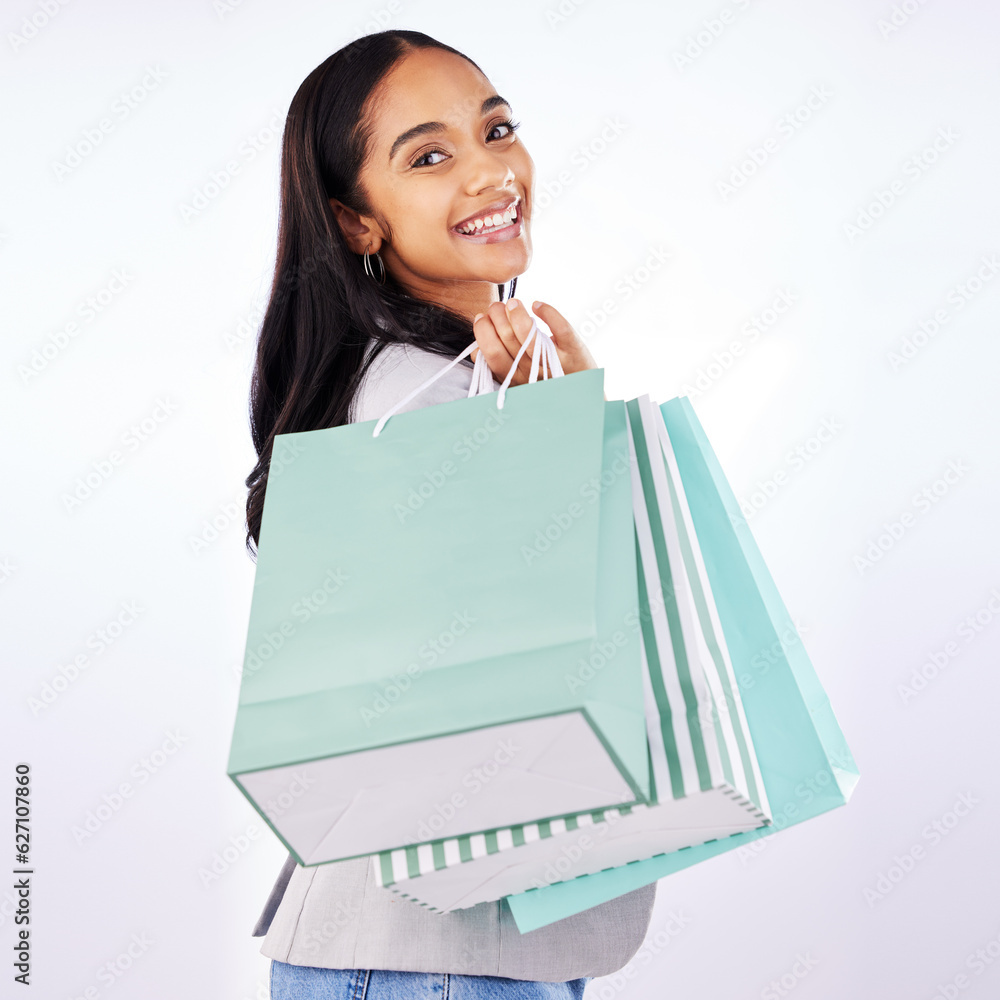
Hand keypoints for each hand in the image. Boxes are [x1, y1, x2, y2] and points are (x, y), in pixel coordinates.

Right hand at [470, 298, 598, 387]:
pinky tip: (538, 305)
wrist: (584, 396)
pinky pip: (561, 328)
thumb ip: (498, 365)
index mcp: (516, 378)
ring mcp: (554, 362)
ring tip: (513, 303)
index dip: (482, 332)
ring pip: (530, 336)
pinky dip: (548, 312)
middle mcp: (533, 373)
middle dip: (497, 316)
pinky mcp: (574, 351)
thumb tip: (475, 350)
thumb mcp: (518, 378)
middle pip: (508, 341)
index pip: (492, 354)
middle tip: (497, 306)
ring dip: (517, 313)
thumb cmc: (545, 380)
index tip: (481, 317)